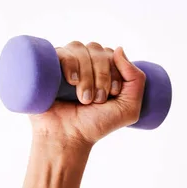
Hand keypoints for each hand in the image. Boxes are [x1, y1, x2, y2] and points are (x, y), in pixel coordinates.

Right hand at [29, 41, 145, 148]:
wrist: (68, 138)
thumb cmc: (95, 126)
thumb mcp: (128, 109)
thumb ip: (136, 80)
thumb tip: (119, 49)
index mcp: (103, 70)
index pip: (113, 54)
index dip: (115, 72)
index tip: (112, 95)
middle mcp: (85, 64)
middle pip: (98, 50)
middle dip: (102, 76)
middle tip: (97, 100)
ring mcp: (66, 64)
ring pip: (81, 50)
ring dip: (87, 75)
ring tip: (84, 99)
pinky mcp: (49, 67)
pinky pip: (62, 52)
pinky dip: (70, 64)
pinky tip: (72, 81)